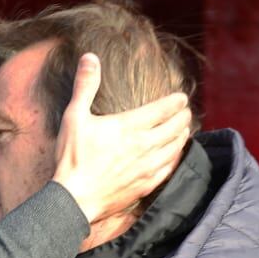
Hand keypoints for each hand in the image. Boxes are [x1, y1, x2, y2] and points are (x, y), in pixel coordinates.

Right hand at [51, 53, 191, 243]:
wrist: (74, 199)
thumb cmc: (73, 158)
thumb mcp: (74, 116)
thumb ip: (85, 86)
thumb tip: (90, 57)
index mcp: (130, 126)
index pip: (164, 109)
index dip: (176, 101)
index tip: (181, 97)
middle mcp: (144, 145)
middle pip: (175, 127)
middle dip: (183, 117)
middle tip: (185, 112)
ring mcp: (147, 167)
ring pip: (175, 148)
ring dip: (182, 137)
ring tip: (184, 130)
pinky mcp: (145, 185)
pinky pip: (168, 169)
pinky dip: (175, 159)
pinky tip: (173, 156)